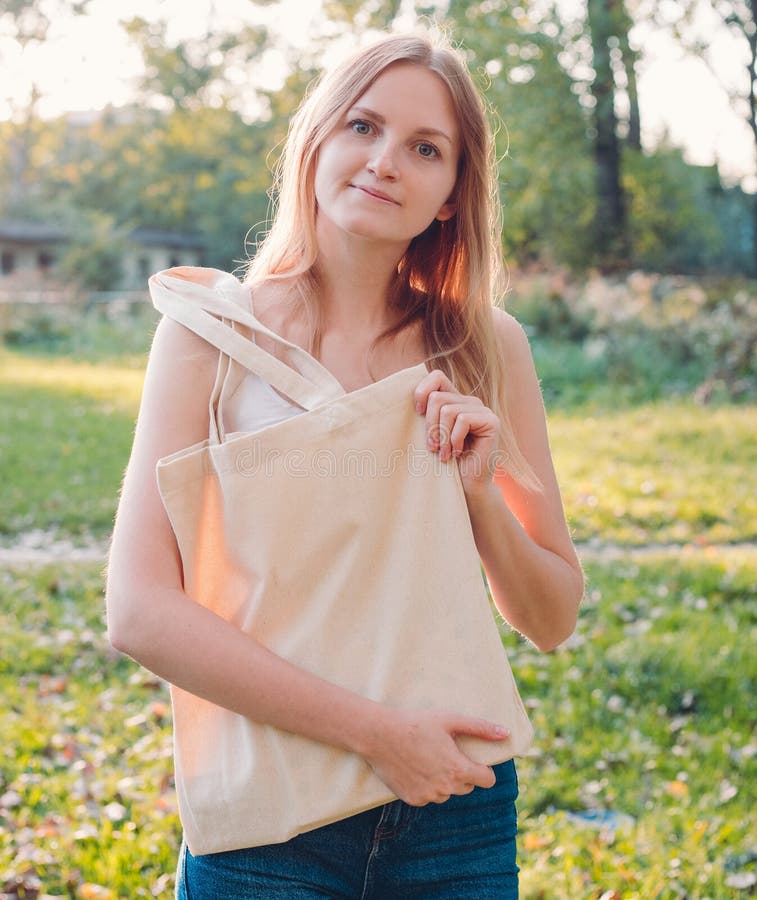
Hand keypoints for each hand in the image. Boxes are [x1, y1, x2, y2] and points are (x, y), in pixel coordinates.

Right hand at [363, 707, 508, 805]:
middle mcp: (445, 788)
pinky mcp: (413, 800)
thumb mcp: (450, 721)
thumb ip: (480, 728)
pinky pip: (428, 796)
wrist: (379, 735)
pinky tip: (415, 767)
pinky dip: (426, 785)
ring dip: (443, 780)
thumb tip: (506, 734)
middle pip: (467, 786)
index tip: (471, 758)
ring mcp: (428, 796)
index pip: (487, 780)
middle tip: (444, 752)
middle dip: (461, 772)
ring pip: (447, 793)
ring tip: (427, 758)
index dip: (482, 769)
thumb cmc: (416, 724)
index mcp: (458, 769)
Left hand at [414, 369, 500, 497]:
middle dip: (430, 425)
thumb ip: (425, 414)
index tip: (417, 414)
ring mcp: (482, 410)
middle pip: (437, 397)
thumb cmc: (445, 464)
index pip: (436, 376)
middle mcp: (469, 401)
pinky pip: (462, 420)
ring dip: (442, 436)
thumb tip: (403, 399)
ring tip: (444, 453)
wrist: (468, 487)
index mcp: (454, 400)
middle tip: (433, 447)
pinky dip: (455, 440)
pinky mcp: (491, 421)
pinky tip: (458, 453)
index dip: (422, 391)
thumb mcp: (430, 435)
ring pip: (448, 409)